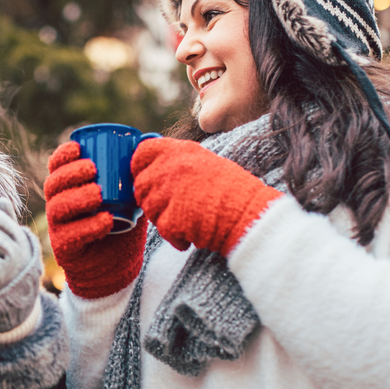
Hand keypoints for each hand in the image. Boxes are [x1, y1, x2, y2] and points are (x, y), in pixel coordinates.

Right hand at [43, 141, 146, 298]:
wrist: (118, 265)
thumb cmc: (122, 224)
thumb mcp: (128, 197)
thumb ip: (133, 175)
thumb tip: (149, 142)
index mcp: (68, 188)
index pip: (56, 167)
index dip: (62, 155)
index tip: (78, 147)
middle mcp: (58, 205)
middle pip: (53, 185)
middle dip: (70, 174)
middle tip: (92, 169)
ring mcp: (59, 228)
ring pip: (58, 208)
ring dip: (77, 198)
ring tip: (98, 194)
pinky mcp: (65, 249)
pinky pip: (71, 236)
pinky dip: (89, 226)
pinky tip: (105, 220)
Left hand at [131, 137, 282, 255]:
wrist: (250, 214)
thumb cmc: (234, 191)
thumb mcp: (205, 163)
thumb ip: (178, 163)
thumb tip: (155, 170)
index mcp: (179, 151)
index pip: (141, 152)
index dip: (139, 167)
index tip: (145, 176)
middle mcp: (170, 168)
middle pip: (141, 185)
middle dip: (152, 199)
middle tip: (173, 208)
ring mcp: (168, 193)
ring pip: (149, 209)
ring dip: (164, 219)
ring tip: (189, 220)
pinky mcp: (170, 218)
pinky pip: (162, 230)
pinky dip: (176, 237)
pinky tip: (193, 234)